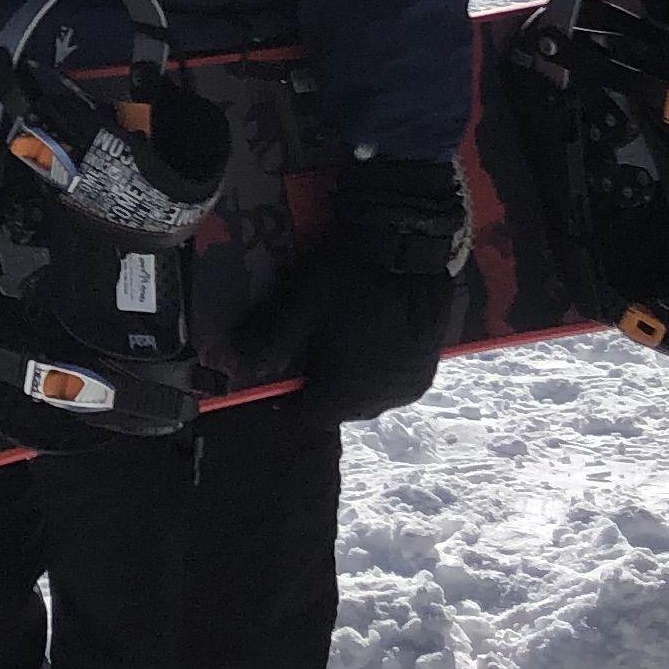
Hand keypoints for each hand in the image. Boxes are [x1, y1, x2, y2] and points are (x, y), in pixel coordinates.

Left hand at [257, 158, 471, 423]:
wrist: (412, 251)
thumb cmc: (351, 281)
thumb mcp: (300, 307)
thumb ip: (268, 341)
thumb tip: (239, 363)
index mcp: (345, 396)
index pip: (305, 416)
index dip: (288, 398)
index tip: (280, 375)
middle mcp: (380, 402)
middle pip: (339, 408)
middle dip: (320, 387)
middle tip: (309, 354)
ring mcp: (409, 388)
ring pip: (369, 396)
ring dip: (352, 380)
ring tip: (341, 345)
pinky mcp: (429, 370)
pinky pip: (394, 381)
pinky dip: (379, 369)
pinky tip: (371, 340)